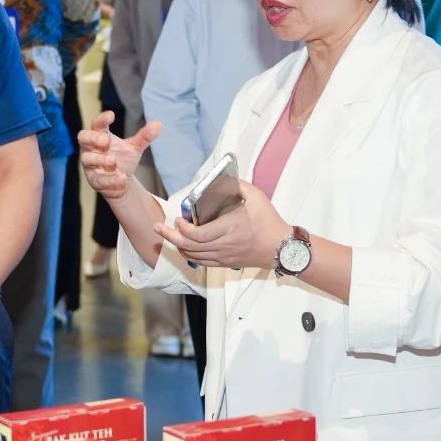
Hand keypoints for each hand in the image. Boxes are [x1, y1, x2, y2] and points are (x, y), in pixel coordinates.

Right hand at [77, 111, 159, 201]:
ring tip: (113, 160)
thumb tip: (158, 124)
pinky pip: (98, 179)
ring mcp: (91, 165)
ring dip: (100, 159)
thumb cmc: (123, 159)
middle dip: (93, 138)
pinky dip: (110, 179)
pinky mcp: (94, 180)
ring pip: (87, 158)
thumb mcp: (134, 147)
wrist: (121, 182)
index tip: (111, 115)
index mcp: (100, 136)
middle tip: (105, 140)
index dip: (101, 119)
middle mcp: (92, 149)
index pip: (97, 124)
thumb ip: (144, 136)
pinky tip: (122, 178)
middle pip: (83, 137)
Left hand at [154, 179, 287, 269]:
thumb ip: (237, 185)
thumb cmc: (269, 221)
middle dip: (171, 237)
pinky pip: (202, 262)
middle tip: (159, 228)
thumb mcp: (256, 196)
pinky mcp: (226, 262)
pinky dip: (189, 255)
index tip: (178, 219)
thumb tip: (221, 177)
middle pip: (190, 246)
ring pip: (193, 256)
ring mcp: (224, 256)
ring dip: (178, 246)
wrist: (282, 248)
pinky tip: (183, 246)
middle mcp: (224, 244)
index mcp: (230, 227)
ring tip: (168, 235)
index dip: (183, 229)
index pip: (198, 235)